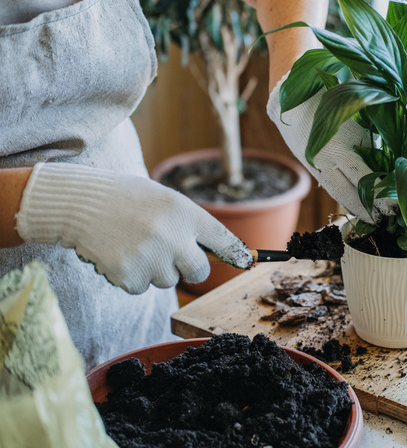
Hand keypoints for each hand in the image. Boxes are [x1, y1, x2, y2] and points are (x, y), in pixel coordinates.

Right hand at [16, 163, 252, 293]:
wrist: (79, 203)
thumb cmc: (127, 199)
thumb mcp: (165, 200)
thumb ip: (190, 224)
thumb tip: (216, 254)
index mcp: (184, 212)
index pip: (222, 239)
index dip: (237, 254)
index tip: (246, 262)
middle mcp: (173, 236)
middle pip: (199, 271)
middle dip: (189, 267)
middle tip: (168, 252)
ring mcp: (151, 257)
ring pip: (168, 280)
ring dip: (155, 269)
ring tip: (134, 244)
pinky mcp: (129, 275)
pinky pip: (142, 287)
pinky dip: (132, 277)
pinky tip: (119, 254)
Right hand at [267, 75, 396, 222]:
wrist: (293, 97)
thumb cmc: (333, 100)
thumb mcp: (358, 117)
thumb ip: (372, 141)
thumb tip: (392, 163)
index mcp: (343, 143)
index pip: (366, 178)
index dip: (381, 196)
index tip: (395, 207)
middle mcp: (329, 158)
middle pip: (353, 192)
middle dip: (371, 209)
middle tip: (387, 220)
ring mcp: (318, 164)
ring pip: (339, 194)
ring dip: (356, 208)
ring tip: (373, 219)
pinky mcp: (311, 166)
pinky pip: (330, 187)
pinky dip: (343, 198)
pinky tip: (355, 207)